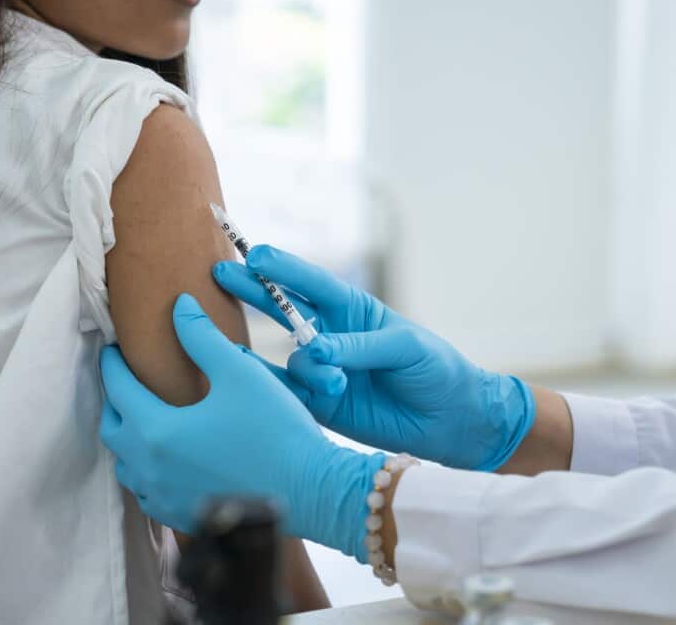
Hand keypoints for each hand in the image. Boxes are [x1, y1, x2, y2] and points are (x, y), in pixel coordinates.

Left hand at [99, 294, 383, 559]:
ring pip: (127, 466)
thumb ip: (202, 337)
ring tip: (142, 418)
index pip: (119, 389)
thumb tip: (180, 306)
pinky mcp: (183, 517)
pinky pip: (148, 493)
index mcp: (157, 430)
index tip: (112, 348)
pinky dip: (147, 471)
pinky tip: (166, 460)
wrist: (310, 491)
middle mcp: (150, 469)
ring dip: (128, 439)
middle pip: (113, 429)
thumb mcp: (240, 373)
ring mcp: (165, 498)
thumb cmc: (276, 430)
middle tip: (124, 380)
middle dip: (115, 400)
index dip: (113, 364)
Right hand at [212, 246, 535, 471]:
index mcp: (354, 310)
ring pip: (292, 359)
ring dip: (309, 366)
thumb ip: (357, 346)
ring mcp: (324, 370)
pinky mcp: (320, 405)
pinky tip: (282, 391)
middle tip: (221, 274)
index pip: (313, 283)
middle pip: (284, 309)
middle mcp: (332, 336)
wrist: (453, 422)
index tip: (254, 253)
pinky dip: (283, 391)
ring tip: (338, 383)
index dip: (283, 268)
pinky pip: (291, 394)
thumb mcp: (404, 348)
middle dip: (254, 291)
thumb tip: (316, 350)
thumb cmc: (436, 370)